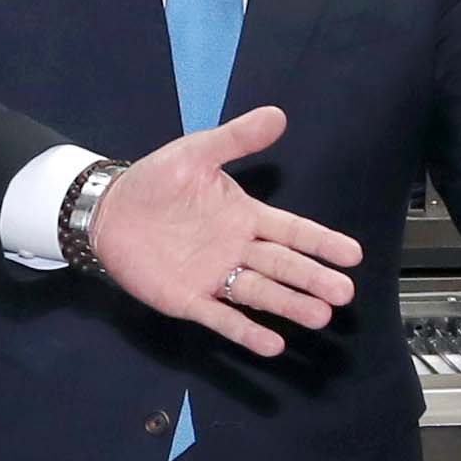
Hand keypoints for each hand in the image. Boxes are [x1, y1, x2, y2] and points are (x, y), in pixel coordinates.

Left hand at [86, 108, 362, 356]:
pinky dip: (246, 331)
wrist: (108, 210)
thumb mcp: (196, 153)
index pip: (292, 231)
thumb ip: (236, 139)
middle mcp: (237, 250)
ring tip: (319, 316)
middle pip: (283, 266)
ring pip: (261, 293)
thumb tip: (277, 115)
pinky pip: (222, 318)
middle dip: (313, 278)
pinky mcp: (189, 299)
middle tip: (343, 292)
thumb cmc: (154, 182)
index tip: (352, 254)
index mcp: (244, 217)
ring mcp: (215, 277)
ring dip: (290, 305)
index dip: (321, 242)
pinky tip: (272, 344)